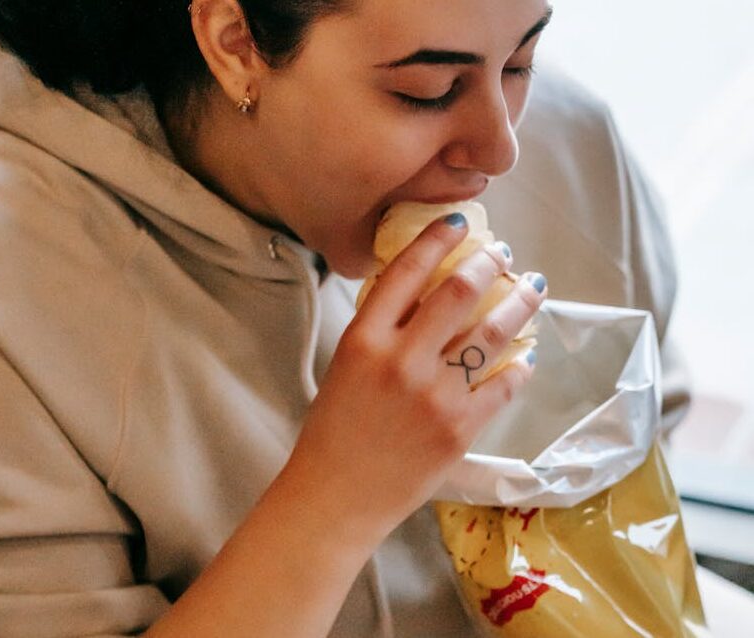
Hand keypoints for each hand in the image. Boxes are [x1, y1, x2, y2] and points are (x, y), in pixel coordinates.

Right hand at [284, 214, 546, 548]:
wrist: (337, 497)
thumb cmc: (334, 430)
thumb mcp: (346, 365)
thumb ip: (382, 328)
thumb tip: (427, 293)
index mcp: (364, 339)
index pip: (406, 271)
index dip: (437, 239)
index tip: (458, 223)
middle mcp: (401, 359)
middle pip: (459, 292)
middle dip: (489, 264)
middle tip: (503, 255)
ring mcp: (435, 395)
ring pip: (493, 333)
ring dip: (521, 303)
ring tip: (533, 288)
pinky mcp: (460, 429)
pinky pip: (504, 386)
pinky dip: (521, 365)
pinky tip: (527, 355)